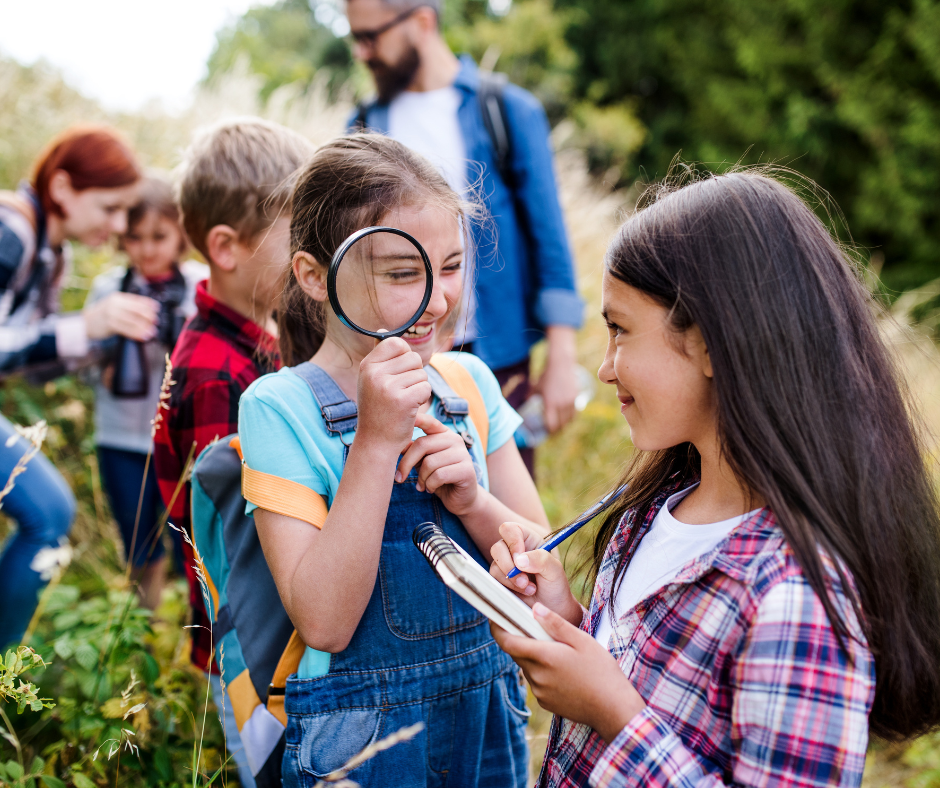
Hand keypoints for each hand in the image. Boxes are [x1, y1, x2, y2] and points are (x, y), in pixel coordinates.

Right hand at [84, 292, 159, 340]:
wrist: (84, 323)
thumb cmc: (103, 315)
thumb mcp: (114, 306)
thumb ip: (127, 306)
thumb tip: (147, 311)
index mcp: (118, 297)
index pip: (136, 299)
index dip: (148, 304)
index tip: (157, 308)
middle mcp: (115, 304)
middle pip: (136, 310)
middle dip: (148, 316)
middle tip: (156, 321)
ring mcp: (111, 314)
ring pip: (132, 321)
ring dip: (144, 327)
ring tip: (153, 332)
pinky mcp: (109, 325)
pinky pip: (127, 330)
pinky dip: (136, 333)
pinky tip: (143, 336)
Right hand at [357, 338, 431, 449]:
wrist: (376, 442)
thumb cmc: (377, 409)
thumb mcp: (372, 380)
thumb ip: (380, 357)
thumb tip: (384, 330)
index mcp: (367, 365)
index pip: (396, 343)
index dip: (405, 357)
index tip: (399, 373)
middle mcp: (375, 373)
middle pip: (413, 358)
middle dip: (414, 375)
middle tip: (401, 392)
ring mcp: (388, 387)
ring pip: (421, 374)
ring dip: (419, 388)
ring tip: (404, 402)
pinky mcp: (403, 400)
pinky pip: (425, 388)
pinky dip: (422, 399)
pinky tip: (410, 409)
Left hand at [396, 412, 478, 514]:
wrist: (461, 499)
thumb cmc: (439, 478)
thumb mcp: (423, 462)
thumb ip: (413, 451)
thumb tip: (395, 443)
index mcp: (444, 434)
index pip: (429, 422)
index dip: (417, 419)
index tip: (401, 417)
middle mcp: (455, 439)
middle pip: (422, 444)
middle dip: (406, 463)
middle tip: (399, 478)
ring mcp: (463, 453)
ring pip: (430, 463)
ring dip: (421, 478)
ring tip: (422, 485)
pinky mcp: (467, 470)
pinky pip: (439, 475)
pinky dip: (430, 485)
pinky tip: (431, 489)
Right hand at [489, 521, 581, 624]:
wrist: (552, 608)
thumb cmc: (555, 585)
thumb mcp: (555, 570)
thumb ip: (541, 559)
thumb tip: (519, 560)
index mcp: (528, 540)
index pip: (510, 530)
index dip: (512, 542)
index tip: (520, 558)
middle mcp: (514, 550)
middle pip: (497, 547)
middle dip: (509, 566)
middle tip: (525, 579)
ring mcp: (505, 565)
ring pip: (494, 566)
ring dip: (511, 580)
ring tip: (530, 588)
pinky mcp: (499, 580)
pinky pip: (493, 581)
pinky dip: (508, 588)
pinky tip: (523, 592)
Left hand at [491, 602, 645, 741]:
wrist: (613, 709)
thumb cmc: (601, 671)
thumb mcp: (582, 640)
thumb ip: (556, 624)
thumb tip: (535, 608)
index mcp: (543, 657)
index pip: (507, 642)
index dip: (497, 628)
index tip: (495, 617)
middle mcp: (536, 676)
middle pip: (517, 653)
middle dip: (521, 639)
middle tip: (536, 628)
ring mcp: (540, 692)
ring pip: (527, 667)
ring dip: (534, 657)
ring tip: (557, 650)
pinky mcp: (546, 703)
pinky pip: (537, 682)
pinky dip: (542, 672)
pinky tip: (563, 670)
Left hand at [536, 326, 578, 432]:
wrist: (561, 364)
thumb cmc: (546, 376)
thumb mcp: (535, 386)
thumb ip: (530, 396)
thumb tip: (524, 402)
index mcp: (550, 404)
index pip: (551, 424)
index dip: (549, 431)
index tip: (547, 432)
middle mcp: (561, 404)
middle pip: (561, 425)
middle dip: (557, 431)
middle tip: (553, 432)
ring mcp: (570, 401)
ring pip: (569, 420)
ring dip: (565, 425)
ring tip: (560, 427)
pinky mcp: (576, 397)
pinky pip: (575, 413)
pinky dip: (571, 418)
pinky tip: (567, 419)